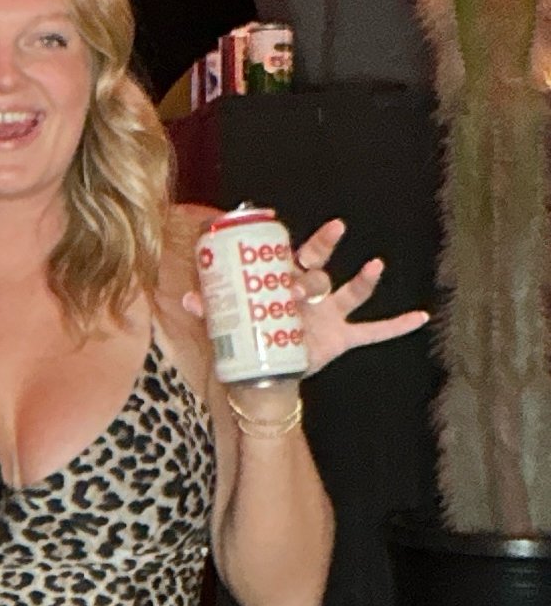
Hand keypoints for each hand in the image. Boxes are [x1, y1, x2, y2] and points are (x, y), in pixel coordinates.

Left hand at [180, 217, 429, 377]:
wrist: (266, 375)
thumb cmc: (251, 337)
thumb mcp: (229, 322)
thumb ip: (211, 309)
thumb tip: (185, 299)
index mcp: (283, 284)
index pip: (290, 256)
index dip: (294, 246)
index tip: (292, 234)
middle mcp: (310, 293)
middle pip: (320, 267)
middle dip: (324, 250)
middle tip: (333, 230)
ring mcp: (330, 314)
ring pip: (350, 293)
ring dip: (363, 280)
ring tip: (375, 266)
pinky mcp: (341, 338)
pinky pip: (374, 331)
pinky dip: (396, 326)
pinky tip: (421, 317)